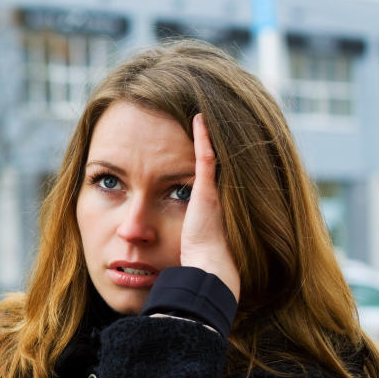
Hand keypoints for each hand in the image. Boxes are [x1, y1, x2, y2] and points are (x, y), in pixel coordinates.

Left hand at [181, 114, 240, 300]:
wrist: (207, 268)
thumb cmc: (195, 260)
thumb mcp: (188, 240)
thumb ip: (184, 231)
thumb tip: (163, 233)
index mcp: (209, 204)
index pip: (207, 173)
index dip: (206, 152)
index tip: (201, 135)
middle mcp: (215, 194)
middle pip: (213, 158)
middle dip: (209, 136)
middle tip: (202, 111)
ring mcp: (212, 191)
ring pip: (210, 153)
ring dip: (206, 132)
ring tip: (200, 109)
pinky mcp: (206, 191)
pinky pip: (205, 157)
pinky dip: (202, 136)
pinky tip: (198, 117)